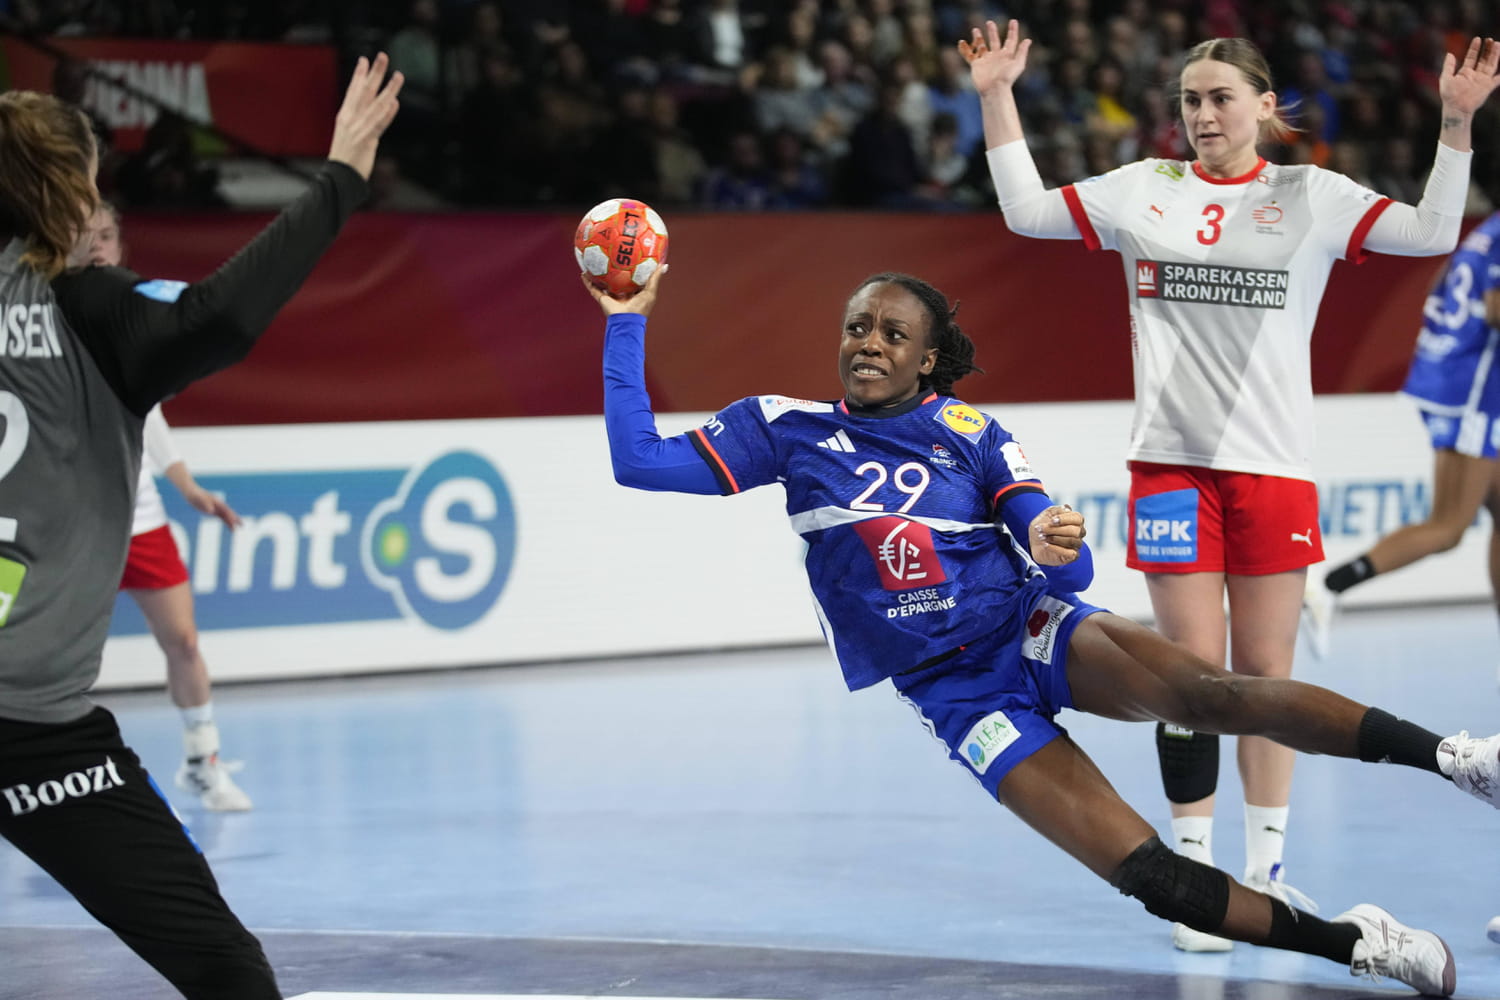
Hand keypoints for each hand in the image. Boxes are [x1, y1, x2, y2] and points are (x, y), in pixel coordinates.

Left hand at [184, 484, 241, 529]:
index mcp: (217, 502)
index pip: (225, 510)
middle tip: (241, 526)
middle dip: (235, 519)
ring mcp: (217, 508)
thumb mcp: (199, 499)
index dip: (230, 516)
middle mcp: (219, 505)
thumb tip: (211, 511)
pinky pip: (222, 517)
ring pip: (226, 516)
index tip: (234, 522)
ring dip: (231, 522)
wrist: (191, 492)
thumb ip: (206, 504)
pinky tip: (230, 526)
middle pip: (229, 513)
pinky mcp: (213, 511)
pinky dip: (226, 522)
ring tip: (236, 530)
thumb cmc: (195, 494)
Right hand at [328, 53, 404, 180]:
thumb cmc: (346, 159)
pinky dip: (387, 114)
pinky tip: (394, 103)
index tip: (365, 60)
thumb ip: (363, 124)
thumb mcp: (350, 136)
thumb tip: (377, 117)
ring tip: (398, 76)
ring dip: (389, 89)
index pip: (353, 91)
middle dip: (375, 73)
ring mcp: (358, 129)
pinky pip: (378, 125)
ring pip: (376, 105)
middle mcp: (351, 119)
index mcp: (345, 117)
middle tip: (383, 56)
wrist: (338, 178)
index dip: (359, 75)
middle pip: (365, 91)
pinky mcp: (366, 141)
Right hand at [581, 263, 666, 317]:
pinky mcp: (602, 299)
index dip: (629, 268)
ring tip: (593, 262)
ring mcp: (611, 296)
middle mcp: (621, 294)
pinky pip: (593, 289)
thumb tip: (664, 265)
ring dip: (597, 274)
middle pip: (615, 279)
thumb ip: (655, 278)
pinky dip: (588, 282)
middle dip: (612, 269)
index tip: (627, 257)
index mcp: (633, 292)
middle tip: (609, 256)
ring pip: (602, 283)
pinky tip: (584, 273)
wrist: (627, 321)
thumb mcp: (650, 291)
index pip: (631, 278)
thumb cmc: (641, 308)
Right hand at [957, 19, 1030, 95]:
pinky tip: (961, 42)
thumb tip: (1028, 40)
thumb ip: (1022, 52)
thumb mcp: (1018, 64)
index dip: (1012, 31)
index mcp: (1007, 55)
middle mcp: (996, 56)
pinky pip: (969, 55)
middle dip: (992, 31)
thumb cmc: (1007, 78)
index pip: (1010, 40)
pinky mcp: (976, 65)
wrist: (994, 90)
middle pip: (994, 40)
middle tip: (989, 22)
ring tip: (975, 30)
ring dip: (978, 38)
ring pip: (981, 46)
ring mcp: (985, 60)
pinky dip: (964, 49)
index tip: (1013, 21)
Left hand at [1029, 504, 1084, 566]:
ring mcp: (1077, 544)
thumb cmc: (1043, 526)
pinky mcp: (1072, 556)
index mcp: (1076, 520)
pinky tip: (1045, 545)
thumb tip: (1067, 508)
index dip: (1065, 519)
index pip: (1078, 518)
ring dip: (1055, 538)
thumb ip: (1057, 510)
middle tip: (1041, 529)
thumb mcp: (1046, 514)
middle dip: (1056, 529)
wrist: (1034, 542)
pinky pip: (1070, 553)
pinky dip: (1056, 548)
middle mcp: (1079, 532)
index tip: (1051, 520)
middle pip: (1075, 530)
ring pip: (1072, 541)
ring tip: (1041, 536)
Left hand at [1439, 36, 1499, 114]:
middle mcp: (1475, 75)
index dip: (1474, 48)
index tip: (1478, 39)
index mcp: (1465, 72)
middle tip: (1491, 40)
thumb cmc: (1449, 95)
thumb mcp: (1446, 78)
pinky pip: (1498, 79)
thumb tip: (1449, 54)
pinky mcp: (1488, 86)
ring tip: (1498, 44)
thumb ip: (1448, 66)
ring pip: (1491, 64)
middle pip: (1483, 59)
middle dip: (1487, 49)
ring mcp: (1482, 80)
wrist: (1456, 108)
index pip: (1472, 57)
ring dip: (1495, 55)